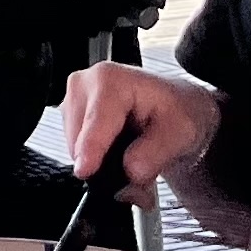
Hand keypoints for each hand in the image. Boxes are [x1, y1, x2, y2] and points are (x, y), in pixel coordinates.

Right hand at [59, 63, 217, 197]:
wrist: (175, 109)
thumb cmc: (176, 111)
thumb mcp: (181, 132)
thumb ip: (155, 153)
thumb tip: (131, 170)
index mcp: (110, 80)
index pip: (96, 119)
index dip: (91, 147)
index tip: (86, 171)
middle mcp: (84, 84)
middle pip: (80, 137)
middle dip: (104, 163)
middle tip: (138, 170)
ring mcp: (74, 100)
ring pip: (75, 147)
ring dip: (100, 163)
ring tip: (131, 157)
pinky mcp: (70, 115)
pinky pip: (76, 148)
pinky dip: (95, 158)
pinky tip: (117, 151)